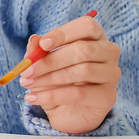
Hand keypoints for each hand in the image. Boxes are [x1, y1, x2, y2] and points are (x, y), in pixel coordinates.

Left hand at [19, 14, 120, 133]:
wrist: (68, 112)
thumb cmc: (57, 79)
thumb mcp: (42, 62)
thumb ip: (38, 50)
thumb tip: (35, 40)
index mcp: (95, 36)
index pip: (86, 26)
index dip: (63, 33)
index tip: (42, 44)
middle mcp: (108, 52)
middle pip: (84, 50)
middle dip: (51, 60)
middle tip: (27, 70)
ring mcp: (111, 74)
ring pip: (82, 71)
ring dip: (49, 78)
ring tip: (27, 84)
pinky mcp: (108, 96)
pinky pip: (79, 94)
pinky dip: (52, 95)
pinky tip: (33, 97)